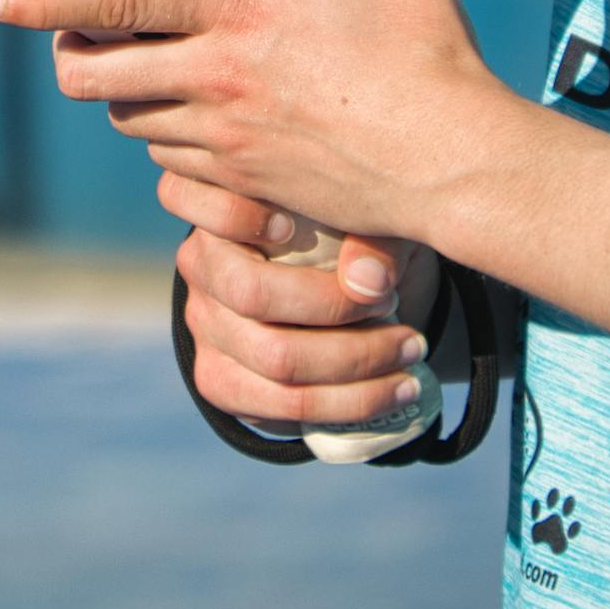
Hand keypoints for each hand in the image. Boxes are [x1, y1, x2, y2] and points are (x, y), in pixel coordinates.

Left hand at [0, 0, 499, 250]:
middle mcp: (216, 77)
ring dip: (124, 95)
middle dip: (71, 53)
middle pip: (91, 76)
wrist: (458, 170)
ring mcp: (223, 138)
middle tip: (83, 33)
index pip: (118, 5)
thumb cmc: (434, 57)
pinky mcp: (239, 185)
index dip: (43, 0)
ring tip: (157, 64)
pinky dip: (167, 138)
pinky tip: (204, 115)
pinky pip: (168, 163)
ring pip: (125, 120)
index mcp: (242, 10)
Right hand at [158, 170, 440, 427]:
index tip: (291, 224)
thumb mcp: (364, 217)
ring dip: (356, 364)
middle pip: (254, 295)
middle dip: (337, 308)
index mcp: (221, 210)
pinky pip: (280, 406)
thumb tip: (369, 281)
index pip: (197, 203)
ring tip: (412, 350)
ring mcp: (203, 328)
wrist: (329, 297)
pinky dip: (348, 404)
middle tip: (393, 304)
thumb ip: (370, 234)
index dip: (237, 215)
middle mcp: (199, 267)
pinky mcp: (218, 380)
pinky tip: (394, 391)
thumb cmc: (346, 235)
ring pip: (276, 360)